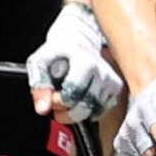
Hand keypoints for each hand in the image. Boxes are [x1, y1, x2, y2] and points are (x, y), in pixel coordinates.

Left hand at [27, 1, 123, 121]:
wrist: (78, 42)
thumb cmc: (58, 52)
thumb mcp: (40, 62)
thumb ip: (39, 84)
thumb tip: (43, 109)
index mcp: (85, 62)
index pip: (72, 94)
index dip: (57, 101)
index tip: (51, 95)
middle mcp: (102, 72)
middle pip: (84, 106)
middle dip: (66, 111)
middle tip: (56, 103)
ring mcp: (111, 80)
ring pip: (93, 111)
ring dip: (76, 113)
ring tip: (66, 101)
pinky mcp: (116, 88)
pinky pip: (101, 110)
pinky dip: (88, 111)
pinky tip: (79, 100)